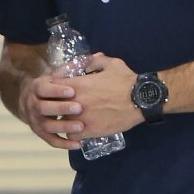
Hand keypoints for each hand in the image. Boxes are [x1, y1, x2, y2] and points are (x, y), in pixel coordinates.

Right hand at [17, 67, 78, 149]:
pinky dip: (64, 144)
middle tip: (78, 108)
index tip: (72, 91)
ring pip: (47, 126)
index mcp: (37, 87)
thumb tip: (95, 57)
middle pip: (43, 108)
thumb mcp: (57, 74)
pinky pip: (51, 140)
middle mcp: (32, 104)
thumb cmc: (52, 86)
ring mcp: (35, 120)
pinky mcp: (40, 133)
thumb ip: (72, 68)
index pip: (44, 89)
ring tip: (81, 126)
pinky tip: (78, 144)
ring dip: (63, 127)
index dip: (56, 90)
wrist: (31, 100)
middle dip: (61, 108)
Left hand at [22, 53, 144, 147]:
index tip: (56, 92)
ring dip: (63, 121)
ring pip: (61, 122)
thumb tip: (87, 58)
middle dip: (55, 106)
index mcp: (78, 84)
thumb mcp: (111, 64)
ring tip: (70, 120)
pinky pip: (72, 134)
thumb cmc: (127, 80)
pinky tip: (78, 130)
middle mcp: (76, 102)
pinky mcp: (90, 131)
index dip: (53, 89)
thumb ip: (95, 61)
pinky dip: (73, 133)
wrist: (141, 100)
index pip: (52, 87)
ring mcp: (82, 117)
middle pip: (54, 106)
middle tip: (61, 107)